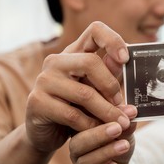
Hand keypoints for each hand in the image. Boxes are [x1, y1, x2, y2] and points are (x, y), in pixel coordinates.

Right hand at [25, 21, 130, 153]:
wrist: (47, 133)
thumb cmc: (77, 108)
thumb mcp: (96, 92)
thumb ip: (108, 77)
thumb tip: (123, 63)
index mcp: (75, 53)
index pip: (95, 30)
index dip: (113, 40)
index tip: (126, 59)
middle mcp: (56, 61)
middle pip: (91, 62)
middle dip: (111, 86)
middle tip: (122, 105)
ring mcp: (44, 80)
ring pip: (84, 94)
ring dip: (107, 112)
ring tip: (120, 123)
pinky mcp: (37, 102)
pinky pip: (72, 115)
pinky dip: (90, 125)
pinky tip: (99, 131)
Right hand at [69, 104, 136, 163]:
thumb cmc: (118, 143)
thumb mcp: (124, 130)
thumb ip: (125, 122)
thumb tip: (132, 111)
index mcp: (80, 131)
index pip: (80, 123)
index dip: (96, 118)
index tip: (116, 115)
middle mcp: (76, 149)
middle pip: (77, 143)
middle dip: (98, 135)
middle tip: (117, 129)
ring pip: (85, 162)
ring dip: (106, 153)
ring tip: (124, 146)